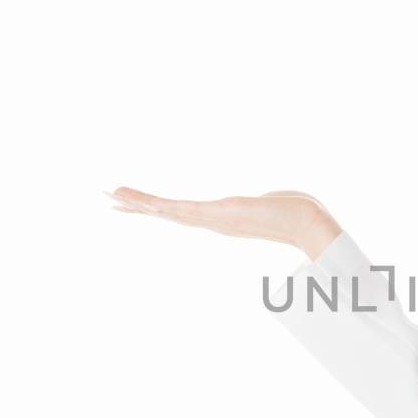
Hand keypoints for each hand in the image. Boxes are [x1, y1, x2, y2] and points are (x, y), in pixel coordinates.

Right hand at [105, 187, 341, 260]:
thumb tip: (278, 197)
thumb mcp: (275, 202)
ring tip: (111, 195)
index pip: (183, 212)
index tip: (138, 205)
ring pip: (167, 211)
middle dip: (138, 207)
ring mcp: (212, 219)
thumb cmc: (298, 211)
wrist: (308, 221)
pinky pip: (178, 209)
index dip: (159, 208)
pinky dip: (155, 204)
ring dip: (138, 204)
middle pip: (168, 213)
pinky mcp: (215, 214)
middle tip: (109, 200)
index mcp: (222, 216)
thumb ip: (270, 202)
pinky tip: (138, 200)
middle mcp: (213, 220)